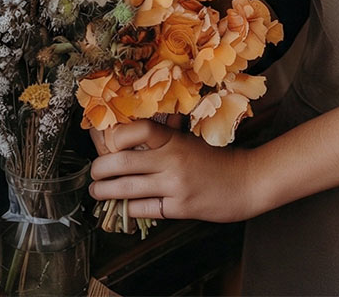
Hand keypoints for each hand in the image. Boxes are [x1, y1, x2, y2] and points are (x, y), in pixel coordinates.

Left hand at [89, 120, 253, 222]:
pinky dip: (128, 208)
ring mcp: (175, 185)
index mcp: (175, 139)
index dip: (118, 134)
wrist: (244, 181)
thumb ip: (164, 139)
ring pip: (126, 188)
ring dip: (104, 191)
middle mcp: (173, 159)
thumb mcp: (190, 141)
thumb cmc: (214, 159)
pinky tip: (124, 206)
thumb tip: (128, 136)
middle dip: (99, 169)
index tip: (107, 141)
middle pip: (122, 161)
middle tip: (94, 172)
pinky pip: (143, 208)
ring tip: (97, 191)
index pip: (140, 129)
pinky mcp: (179, 208)